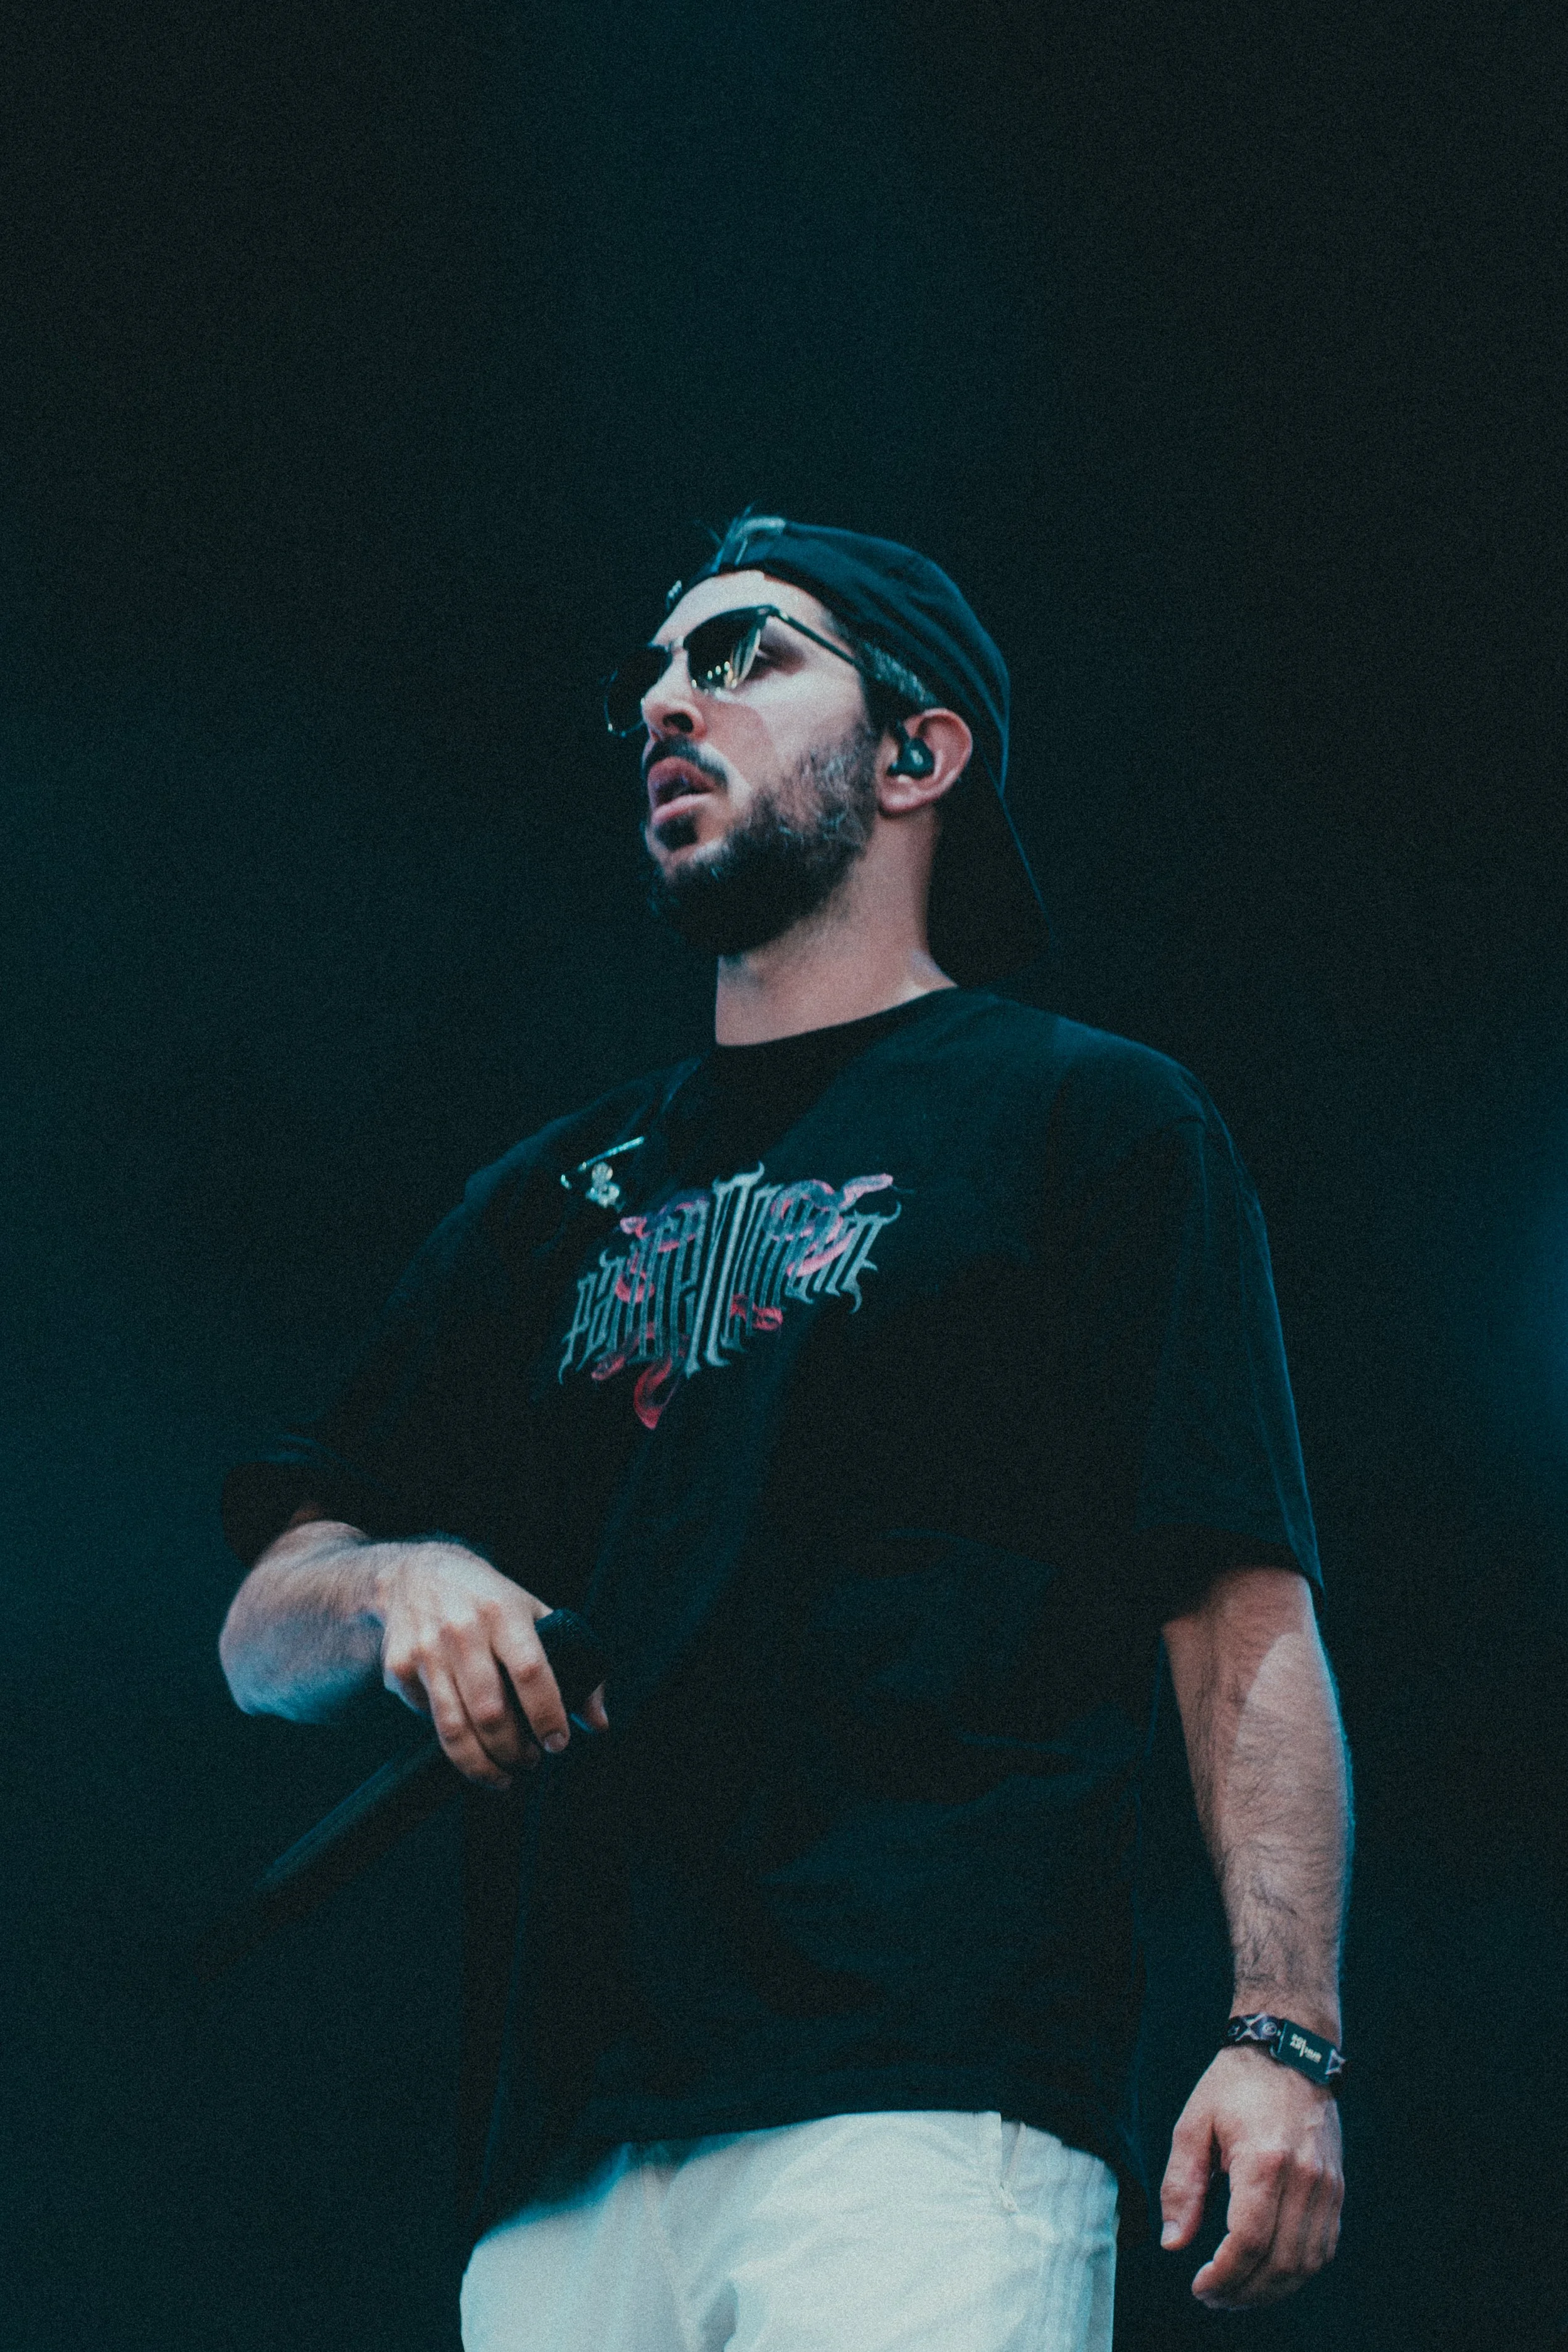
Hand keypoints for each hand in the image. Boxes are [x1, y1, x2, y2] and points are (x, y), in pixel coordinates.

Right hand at [372, 1539, 609, 1788]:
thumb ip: (571, 1663)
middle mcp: (462, 1630)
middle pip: (490, 1711)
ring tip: (503, 1776)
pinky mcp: (398, 1669)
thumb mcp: (533, 1612)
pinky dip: (451, 1736)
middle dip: (514, 1751)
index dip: (547, 1713)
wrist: (415, 1574)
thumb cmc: (488, 1600)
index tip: (558, 1743)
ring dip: (482, 1765)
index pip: (530, 1671)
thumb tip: (599, 1724)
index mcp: (503, 1612)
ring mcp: (426, 1650)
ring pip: (453, 1729)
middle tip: (530, 1762)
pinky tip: (465, 1733)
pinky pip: (429, 1719)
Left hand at [1160, 2046, 1343, 2307]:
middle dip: (1245, 2291)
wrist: (1288, 2048)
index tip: (1200, 2287)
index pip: (1248, 2241)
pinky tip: (1269, 2271)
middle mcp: (1304, 2178)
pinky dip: (1298, 2270)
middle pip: (1281, 2262)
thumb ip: (1182, 2186)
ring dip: (1273, 2289)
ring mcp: (1327, 2185)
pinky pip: (1325, 2247)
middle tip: (1215, 2297)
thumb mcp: (1194, 2124)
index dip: (1224, 2276)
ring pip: (1307, 2263)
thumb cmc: (1234, 2084)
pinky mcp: (1337, 2187)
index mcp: (1264, 2160)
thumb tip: (1173, 2245)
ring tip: (1238, 2292)